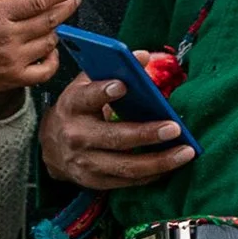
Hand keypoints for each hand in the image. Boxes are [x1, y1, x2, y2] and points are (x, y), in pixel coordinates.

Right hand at [0, 0, 81, 114]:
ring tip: (54, 22)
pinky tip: (50, 52)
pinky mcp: (14, 78)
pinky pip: (45, 70)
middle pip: (51, 19)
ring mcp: (14, 58)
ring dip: (57, 30)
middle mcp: (9, 35)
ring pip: (50, 42)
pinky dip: (53, 60)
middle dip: (68, 6)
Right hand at [40, 75, 196, 189]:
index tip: (123, 86)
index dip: (103, 92)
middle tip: (174, 128)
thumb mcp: (85, 85)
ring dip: (159, 161)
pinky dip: (153, 174)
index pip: (87, 98)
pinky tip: (172, 165)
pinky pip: (129, 181)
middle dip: (146, 134)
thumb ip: (112, 69)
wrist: (52, 147)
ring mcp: (86, 163)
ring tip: (186, 152)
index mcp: (73, 106)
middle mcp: (77, 136)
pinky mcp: (95, 181)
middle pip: (115, 138)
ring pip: (126, 166)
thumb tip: (145, 57)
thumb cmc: (77, 110)